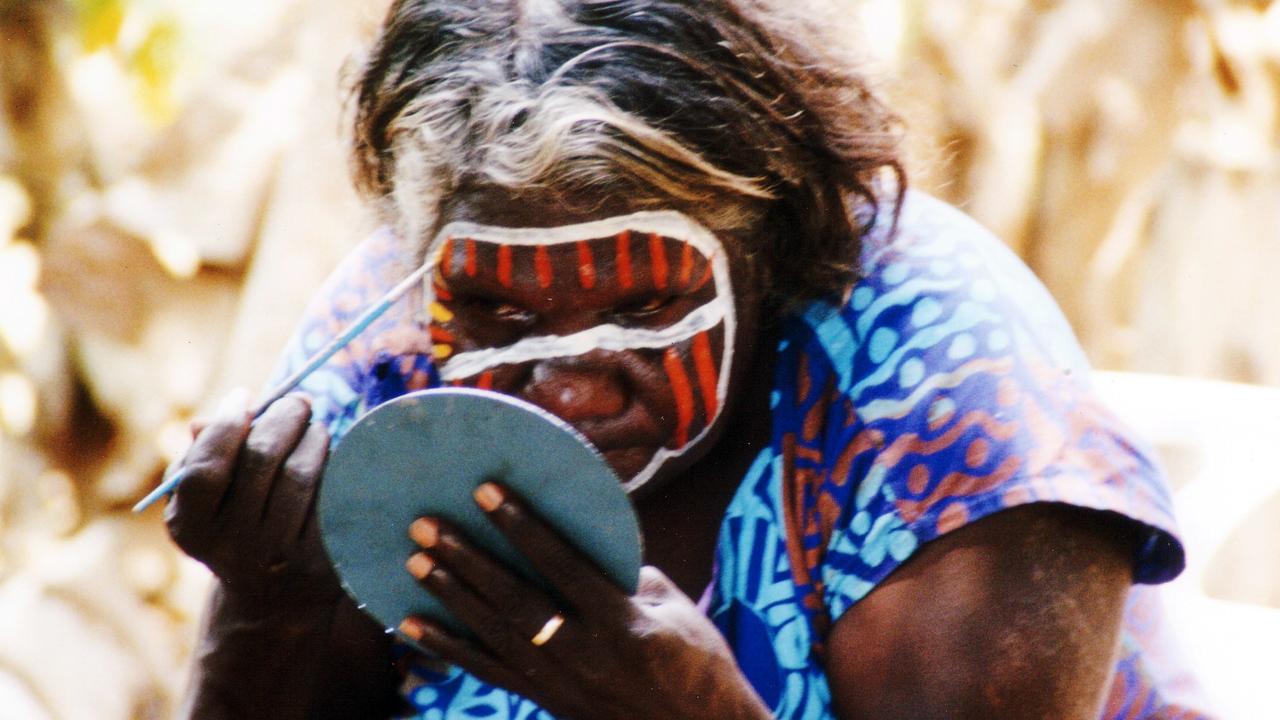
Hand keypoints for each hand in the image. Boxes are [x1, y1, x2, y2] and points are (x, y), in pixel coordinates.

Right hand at [164, 390, 339, 609]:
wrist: (272, 595)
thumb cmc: (235, 523)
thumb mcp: (206, 499)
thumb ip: (200, 456)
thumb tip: (206, 422)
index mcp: (191, 526)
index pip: (206, 467)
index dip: (226, 424)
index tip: (245, 397)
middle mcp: (232, 545)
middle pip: (261, 459)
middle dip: (283, 417)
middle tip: (298, 401)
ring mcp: (278, 554)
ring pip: (301, 473)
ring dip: (313, 436)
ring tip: (316, 427)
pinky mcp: (320, 558)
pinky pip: (331, 495)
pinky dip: (334, 465)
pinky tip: (331, 455)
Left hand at [397, 482, 770, 719]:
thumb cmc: (697, 660)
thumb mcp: (674, 607)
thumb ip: (624, 574)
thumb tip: (581, 540)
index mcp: (622, 621)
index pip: (562, 564)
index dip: (522, 526)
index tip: (487, 492)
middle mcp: (585, 653)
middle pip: (514, 599)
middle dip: (467, 558)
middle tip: (427, 524)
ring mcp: (561, 682)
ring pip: (493, 635)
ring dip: (450, 595)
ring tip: (414, 561)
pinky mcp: (547, 700)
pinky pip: (488, 671)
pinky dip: (447, 648)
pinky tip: (412, 626)